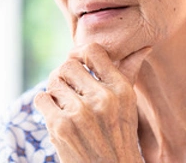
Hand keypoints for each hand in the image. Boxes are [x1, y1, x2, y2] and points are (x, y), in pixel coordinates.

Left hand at [34, 43, 149, 162]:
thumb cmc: (119, 138)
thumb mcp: (128, 106)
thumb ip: (128, 74)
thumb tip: (143, 48)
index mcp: (121, 90)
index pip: (93, 51)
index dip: (80, 54)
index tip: (78, 65)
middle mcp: (103, 99)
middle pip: (67, 65)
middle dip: (64, 76)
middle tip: (69, 90)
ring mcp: (81, 113)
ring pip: (53, 81)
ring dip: (55, 93)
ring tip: (66, 107)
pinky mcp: (61, 126)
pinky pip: (42, 98)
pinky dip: (45, 105)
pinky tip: (57, 116)